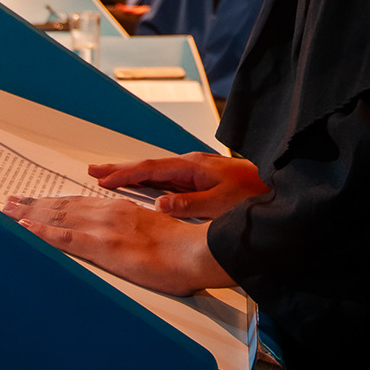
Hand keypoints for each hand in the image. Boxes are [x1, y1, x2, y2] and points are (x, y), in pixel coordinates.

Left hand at [1, 195, 228, 295]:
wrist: (196, 252)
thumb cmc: (183, 249)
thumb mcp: (154, 233)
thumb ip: (135, 232)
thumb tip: (125, 240)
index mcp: (121, 210)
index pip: (79, 204)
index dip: (54, 203)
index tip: (35, 202)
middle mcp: (109, 213)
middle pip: (63, 207)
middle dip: (34, 205)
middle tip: (9, 203)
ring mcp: (104, 228)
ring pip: (57, 217)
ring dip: (29, 213)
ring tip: (7, 211)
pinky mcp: (102, 246)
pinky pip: (63, 237)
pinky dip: (40, 231)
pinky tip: (23, 228)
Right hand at [88, 153, 268, 218]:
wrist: (277, 184)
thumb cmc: (254, 194)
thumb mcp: (221, 204)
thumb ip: (190, 204)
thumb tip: (160, 204)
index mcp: (193, 167)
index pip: (151, 168)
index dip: (125, 174)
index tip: (102, 178)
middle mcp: (191, 165)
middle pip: (149, 166)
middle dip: (120, 169)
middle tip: (93, 171)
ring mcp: (195, 171)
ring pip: (156, 172)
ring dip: (132, 175)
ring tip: (108, 178)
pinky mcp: (200, 179)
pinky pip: (167, 179)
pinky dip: (148, 182)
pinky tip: (141, 188)